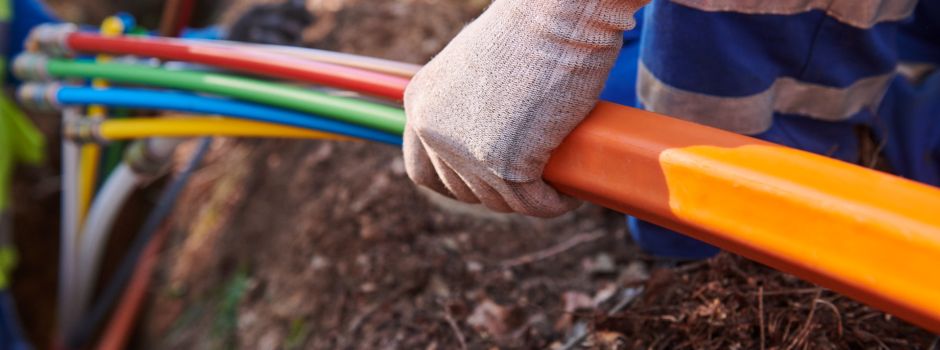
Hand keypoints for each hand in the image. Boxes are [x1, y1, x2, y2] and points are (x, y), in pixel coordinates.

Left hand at [404, 0, 646, 216]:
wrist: (557, 15)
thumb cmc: (528, 29)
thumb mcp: (475, 65)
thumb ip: (465, 99)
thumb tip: (484, 128)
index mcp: (420, 104)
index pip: (422, 170)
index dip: (455, 183)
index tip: (486, 180)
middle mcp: (432, 130)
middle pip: (462, 191)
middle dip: (497, 192)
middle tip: (532, 177)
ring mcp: (464, 151)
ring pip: (499, 201)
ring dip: (530, 198)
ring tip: (556, 182)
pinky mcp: (504, 166)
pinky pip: (533, 204)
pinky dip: (555, 203)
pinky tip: (571, 193)